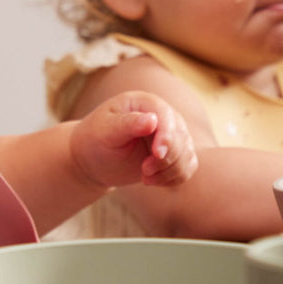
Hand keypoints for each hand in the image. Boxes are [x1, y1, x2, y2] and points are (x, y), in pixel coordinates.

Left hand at [70, 90, 198, 188]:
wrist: (93, 158)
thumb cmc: (95, 140)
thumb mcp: (105, 131)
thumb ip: (128, 124)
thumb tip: (152, 119)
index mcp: (145, 103)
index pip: (167, 116)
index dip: (166, 136)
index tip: (157, 154)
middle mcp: (163, 116)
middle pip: (181, 137)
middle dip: (165, 159)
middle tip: (144, 171)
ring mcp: (172, 135)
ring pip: (187, 154)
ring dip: (169, 171)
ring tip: (145, 177)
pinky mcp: (175, 153)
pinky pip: (188, 167)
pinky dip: (174, 178)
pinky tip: (154, 181)